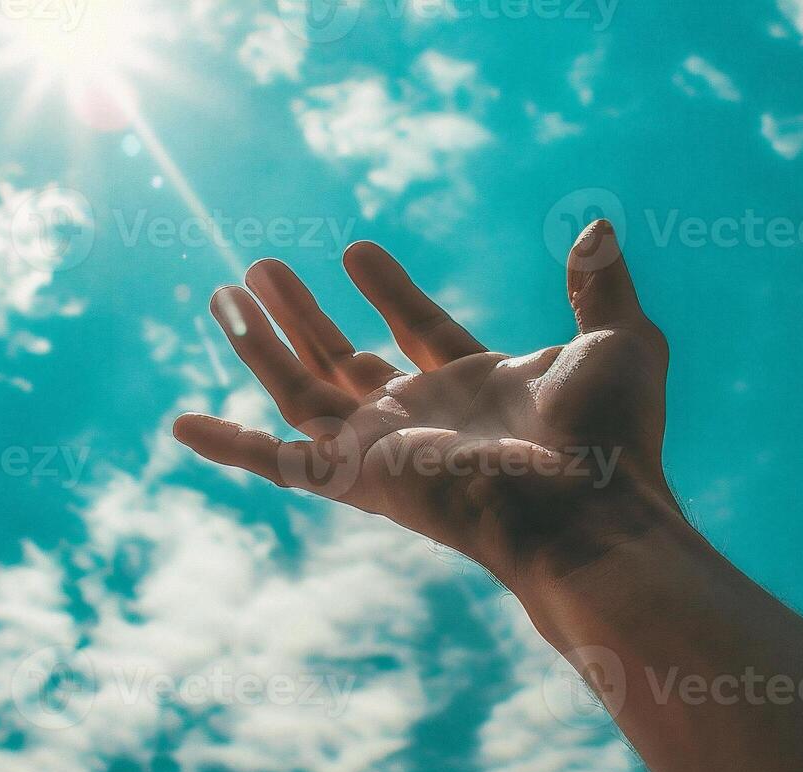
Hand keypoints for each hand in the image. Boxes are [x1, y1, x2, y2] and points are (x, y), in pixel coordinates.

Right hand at [174, 219, 681, 584]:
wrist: (586, 512)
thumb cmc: (611, 441)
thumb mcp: (620, 341)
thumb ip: (601, 285)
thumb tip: (596, 228)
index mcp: (476, 390)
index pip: (418, 332)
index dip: (387, 292)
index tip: (356, 250)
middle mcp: (422, 422)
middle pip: (344, 359)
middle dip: (304, 313)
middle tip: (262, 267)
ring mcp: (383, 450)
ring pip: (300, 389)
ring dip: (261, 341)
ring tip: (225, 290)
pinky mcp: (354, 477)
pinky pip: (275, 462)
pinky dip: (228, 447)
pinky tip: (182, 425)